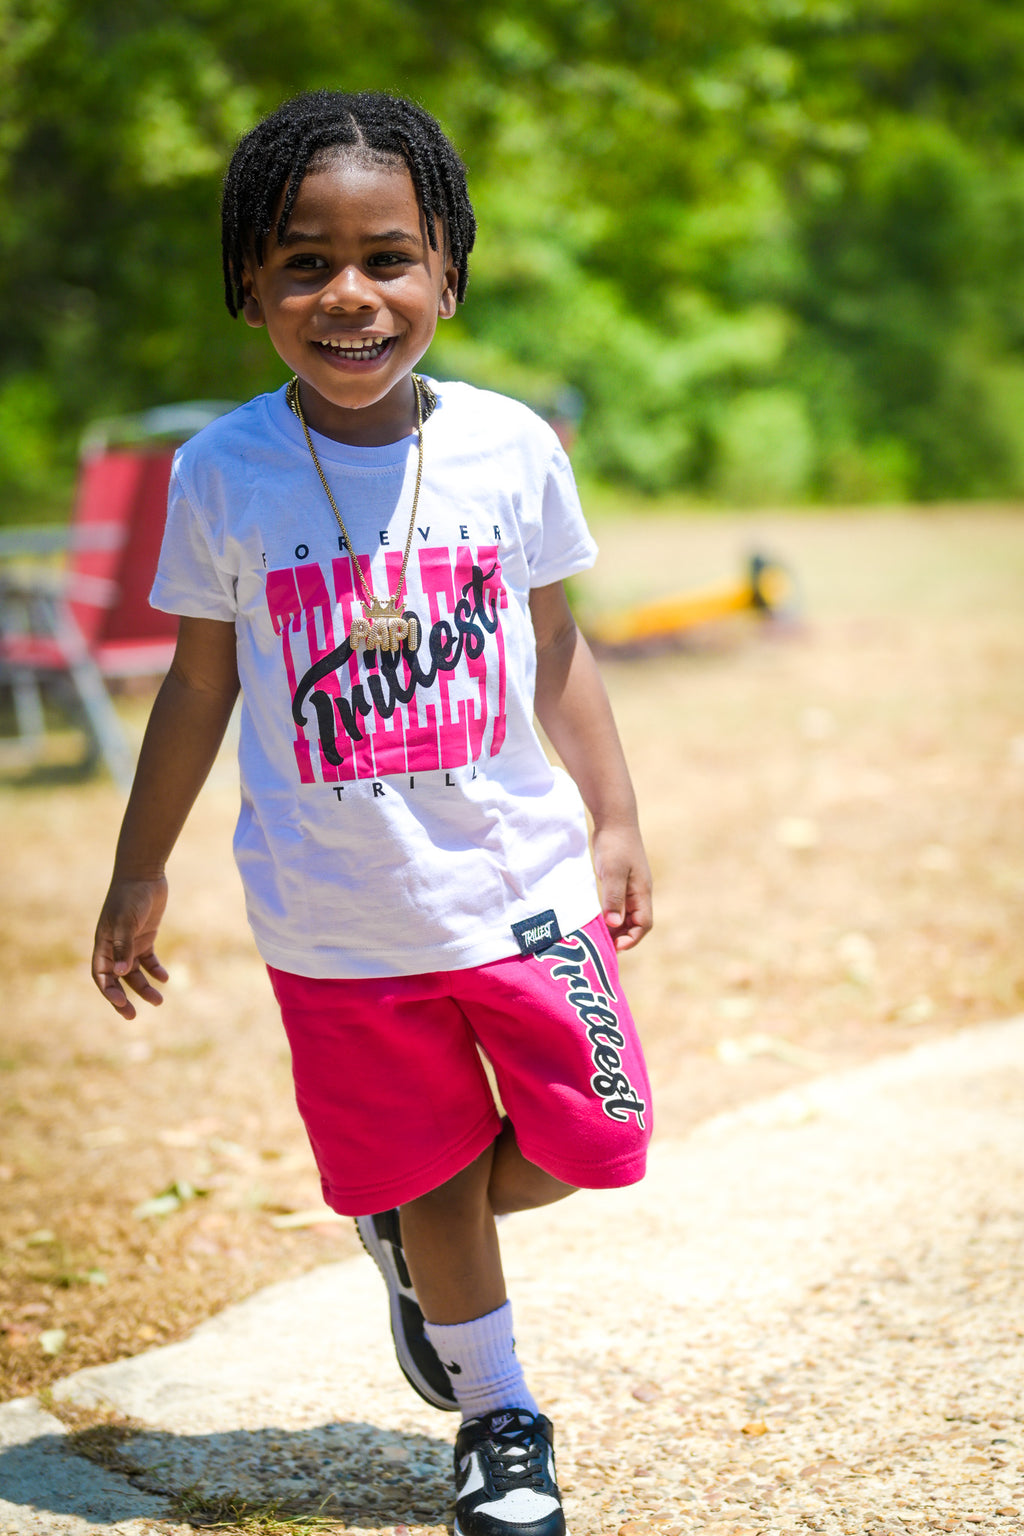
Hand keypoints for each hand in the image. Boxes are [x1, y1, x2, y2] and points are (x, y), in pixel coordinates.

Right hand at [91, 876, 169, 1018]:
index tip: (122, 1004)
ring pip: (135, 973)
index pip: (102, 975)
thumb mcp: (127, 921)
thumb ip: (124, 946)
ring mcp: (130, 943)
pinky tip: (165, 978)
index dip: (109, 991)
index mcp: (103, 944)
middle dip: (123, 998)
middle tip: (133, 1016)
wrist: (144, 874)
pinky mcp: (145, 937)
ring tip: (159, 1001)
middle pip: (117, 979)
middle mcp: (114, 946)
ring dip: (144, 987)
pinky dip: (156, 970)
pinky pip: (148, 960)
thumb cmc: (131, 896)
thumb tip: (122, 972)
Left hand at [593, 823, 652, 951]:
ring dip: (617, 928)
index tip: (616, 947)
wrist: (615, 820)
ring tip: (600, 937)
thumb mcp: (613, 872)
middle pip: (636, 923)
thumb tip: (614, 925)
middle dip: (623, 937)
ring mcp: (631, 886)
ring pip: (627, 915)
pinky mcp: (621, 881)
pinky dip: (611, 915)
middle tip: (604, 947)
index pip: (644, 924)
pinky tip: (598, 919)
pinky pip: (619, 905)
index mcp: (642, 892)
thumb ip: (614, 898)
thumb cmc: (615, 844)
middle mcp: (639, 892)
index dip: (632, 938)